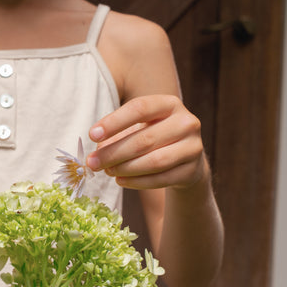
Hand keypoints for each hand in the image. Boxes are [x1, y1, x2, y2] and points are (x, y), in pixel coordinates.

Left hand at [87, 94, 205, 190]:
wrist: (185, 158)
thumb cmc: (155, 137)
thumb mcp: (138, 128)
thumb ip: (118, 135)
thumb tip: (98, 152)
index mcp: (170, 104)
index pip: (140, 108)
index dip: (114, 122)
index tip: (92, 135)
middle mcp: (186, 122)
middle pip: (144, 139)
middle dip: (114, 152)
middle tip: (92, 162)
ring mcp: (193, 147)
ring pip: (154, 161)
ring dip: (125, 169)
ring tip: (107, 171)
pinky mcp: (193, 171)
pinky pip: (161, 179)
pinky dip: (137, 182)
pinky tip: (121, 181)